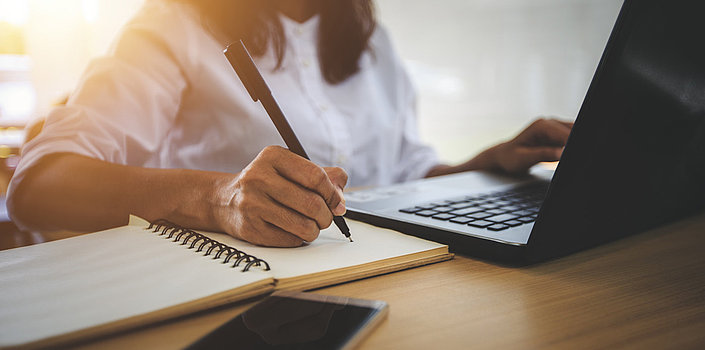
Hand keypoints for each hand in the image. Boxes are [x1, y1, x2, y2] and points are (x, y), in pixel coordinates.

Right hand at [214, 146, 346, 246]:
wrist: (224, 200)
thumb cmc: (267, 183)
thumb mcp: (290, 169)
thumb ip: (322, 177)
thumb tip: (341, 201)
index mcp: (273, 156)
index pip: (315, 177)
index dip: (332, 193)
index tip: (336, 202)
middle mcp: (258, 177)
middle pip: (312, 203)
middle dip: (326, 215)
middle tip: (325, 217)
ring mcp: (252, 204)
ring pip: (303, 226)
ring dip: (315, 229)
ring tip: (311, 225)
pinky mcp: (250, 228)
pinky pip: (290, 240)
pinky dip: (298, 238)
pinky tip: (292, 230)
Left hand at [491, 118, 572, 172]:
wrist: (504, 157)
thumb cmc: (510, 158)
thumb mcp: (524, 158)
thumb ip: (543, 154)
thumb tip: (562, 152)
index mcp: (541, 126)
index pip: (565, 133)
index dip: (572, 143)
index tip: (572, 153)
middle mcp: (549, 123)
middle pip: (573, 131)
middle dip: (574, 144)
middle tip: (568, 157)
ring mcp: (554, 129)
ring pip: (574, 134)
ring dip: (572, 146)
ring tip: (560, 158)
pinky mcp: (557, 137)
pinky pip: (570, 140)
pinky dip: (569, 148)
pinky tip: (561, 157)